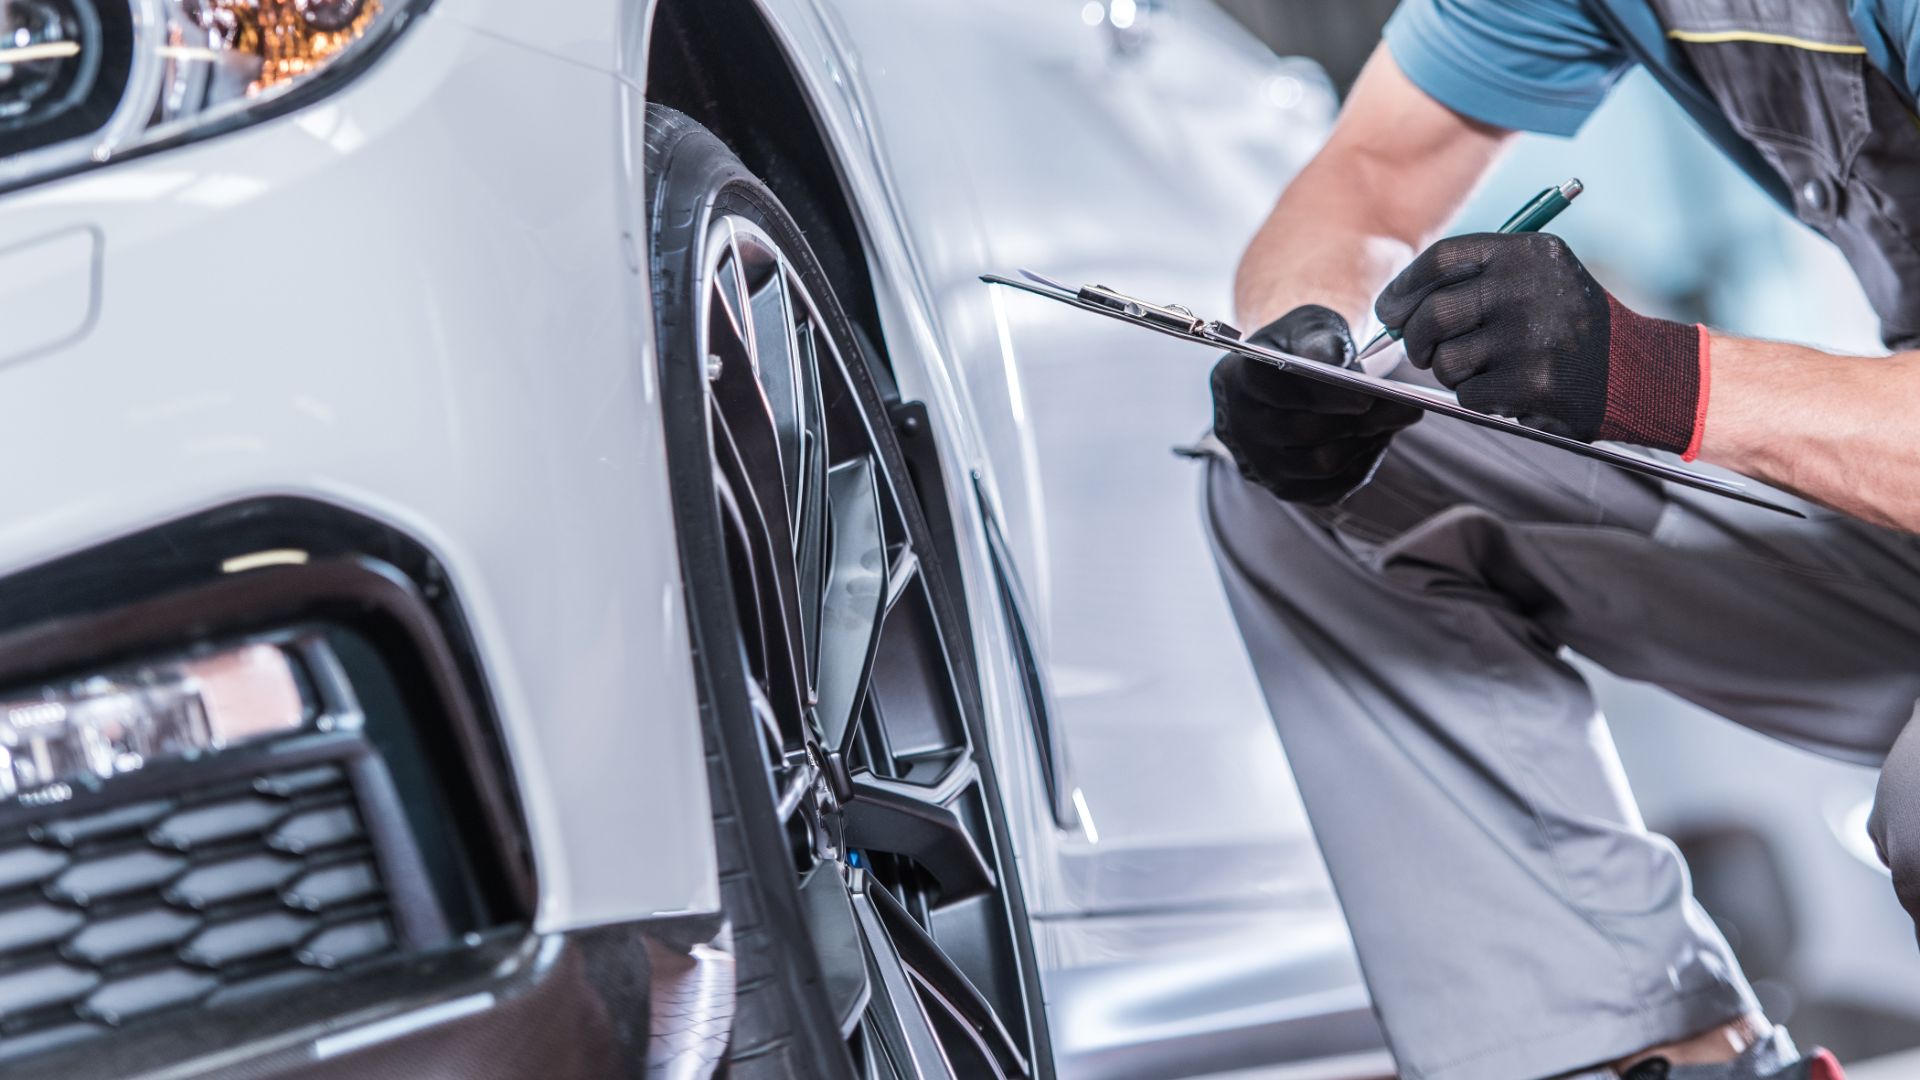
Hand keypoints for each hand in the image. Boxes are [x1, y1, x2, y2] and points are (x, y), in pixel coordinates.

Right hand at [1210, 305, 1420, 504]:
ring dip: (1364, 443)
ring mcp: (1258, 463)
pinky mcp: (1283, 488)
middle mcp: (1238, 427)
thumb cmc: (1300, 347)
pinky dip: (1360, 466)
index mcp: (1235, 378)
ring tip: (1391, 420)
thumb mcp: (1308, 327)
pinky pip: (1330, 489)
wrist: (1285, 378)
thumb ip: (1319, 338)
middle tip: (1405, 408)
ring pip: (1320, 465)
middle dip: (1360, 420)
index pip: (1274, 389)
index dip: (1321, 394)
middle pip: (1302, 432)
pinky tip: (1374, 440)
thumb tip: (1332, 360)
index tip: (1365, 395)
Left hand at [1375, 232, 1707, 455]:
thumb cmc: (1568, 326)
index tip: (1390, 311)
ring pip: (1445, 361)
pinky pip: (1468, 395)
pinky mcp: (1533, 381)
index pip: (1441, 260)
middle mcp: (1528, 288)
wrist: (1636, 370)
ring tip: (1484, 370)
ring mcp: (1531, 335)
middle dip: (1415, 340)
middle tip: (1423, 352)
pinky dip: (1479, 399)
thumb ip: (1475, 280)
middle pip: (1431, 314)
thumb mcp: (1536, 278)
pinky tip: (1508, 390)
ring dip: (1452, 373)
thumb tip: (1394, 307)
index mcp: (1526, 253)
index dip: (1404, 288)